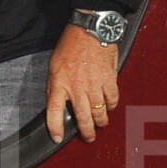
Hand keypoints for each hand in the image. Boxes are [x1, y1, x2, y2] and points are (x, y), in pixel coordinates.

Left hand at [45, 23, 118, 143]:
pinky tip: (109, 106)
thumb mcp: (54, 65)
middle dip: (86, 132)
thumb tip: (59, 103)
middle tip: (88, 137)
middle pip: (82, 118)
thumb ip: (56, 86)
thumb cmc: (71, 45)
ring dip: (100, 121)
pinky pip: (113, 100)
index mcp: (59, 82)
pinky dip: (112, 106)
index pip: (54, 111)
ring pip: (99, 113)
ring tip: (100, 123)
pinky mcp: (110, 80)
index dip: (55, 128)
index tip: (57, 138)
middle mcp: (77, 87)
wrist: (90, 29)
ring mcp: (94, 85)